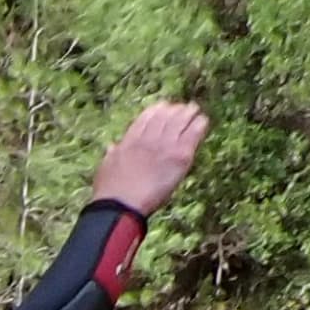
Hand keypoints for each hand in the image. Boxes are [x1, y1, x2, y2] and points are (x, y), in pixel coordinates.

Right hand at [89, 101, 207, 216]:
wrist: (122, 202)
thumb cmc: (110, 191)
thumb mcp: (106, 166)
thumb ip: (112, 154)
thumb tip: (111, 146)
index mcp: (131, 139)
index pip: (147, 116)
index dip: (157, 109)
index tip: (163, 107)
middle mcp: (150, 138)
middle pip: (166, 115)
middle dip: (174, 109)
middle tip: (183, 108)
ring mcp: (166, 145)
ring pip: (181, 120)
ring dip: (189, 113)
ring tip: (195, 110)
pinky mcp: (180, 155)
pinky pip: (194, 133)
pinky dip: (200, 125)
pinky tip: (203, 121)